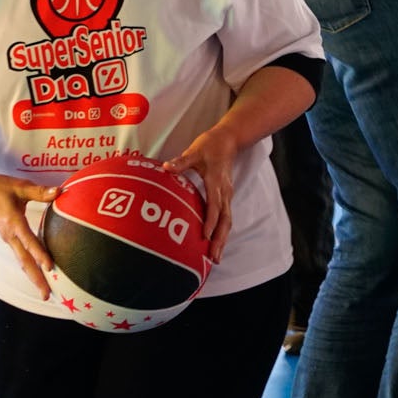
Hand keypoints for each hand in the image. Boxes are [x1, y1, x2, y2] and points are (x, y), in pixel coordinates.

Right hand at [0, 172, 59, 295]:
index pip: (29, 242)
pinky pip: (21, 255)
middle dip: (36, 279)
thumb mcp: (20, 186)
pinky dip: (30, 266)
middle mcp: (10, 236)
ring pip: (22, 261)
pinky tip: (39, 273)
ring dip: (33, 276)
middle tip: (47, 296)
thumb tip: (60, 191)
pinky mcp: (9, 238)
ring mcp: (8, 239)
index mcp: (13, 223)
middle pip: (24, 261)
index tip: (50, 267)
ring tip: (45, 291)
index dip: (40, 254)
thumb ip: (39, 192)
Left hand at [164, 129, 238, 262]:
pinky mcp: (225, 197)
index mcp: (216, 181)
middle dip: (220, 239)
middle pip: (225, 220)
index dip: (210, 221)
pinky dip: (222, 232)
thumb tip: (167, 167)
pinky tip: (217, 243)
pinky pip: (225, 217)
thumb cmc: (211, 145)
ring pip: (227, 221)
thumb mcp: (195, 150)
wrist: (230, 139)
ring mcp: (227, 195)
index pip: (214, 205)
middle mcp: (224, 192)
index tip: (204, 236)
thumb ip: (182, 161)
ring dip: (222, 239)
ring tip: (216, 257)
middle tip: (214, 257)